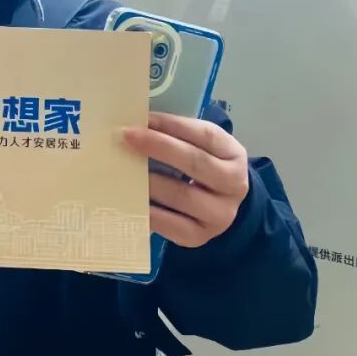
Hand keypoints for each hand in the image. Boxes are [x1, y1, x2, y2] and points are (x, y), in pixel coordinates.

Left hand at [123, 112, 249, 248]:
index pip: (205, 135)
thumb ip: (175, 134)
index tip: (143, 118)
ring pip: (181, 195)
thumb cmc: (200, 165)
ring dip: (149, 180)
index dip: (172, 125)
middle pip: (195, 162)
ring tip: (122, 167)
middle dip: (158, 147)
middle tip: (126, 137)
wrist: (217, 205)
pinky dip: (146, 209)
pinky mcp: (198, 236)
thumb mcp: (199, 145)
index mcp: (234, 155)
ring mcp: (219, 215)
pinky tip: (127, 197)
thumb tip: (136, 124)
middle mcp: (234, 186)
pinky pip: (168, 223)